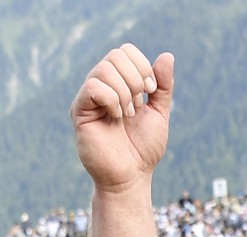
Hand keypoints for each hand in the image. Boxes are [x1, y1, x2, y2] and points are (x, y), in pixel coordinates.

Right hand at [71, 44, 173, 192]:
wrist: (131, 176)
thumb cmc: (143, 149)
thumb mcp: (159, 113)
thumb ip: (162, 86)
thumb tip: (167, 55)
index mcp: (118, 83)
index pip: (125, 51)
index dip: (142, 65)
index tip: (151, 91)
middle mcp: (101, 86)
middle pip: (115, 55)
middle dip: (135, 79)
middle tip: (138, 106)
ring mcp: (88, 98)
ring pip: (104, 69)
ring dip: (125, 92)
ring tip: (127, 115)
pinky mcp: (79, 111)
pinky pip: (93, 87)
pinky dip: (112, 99)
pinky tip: (116, 117)